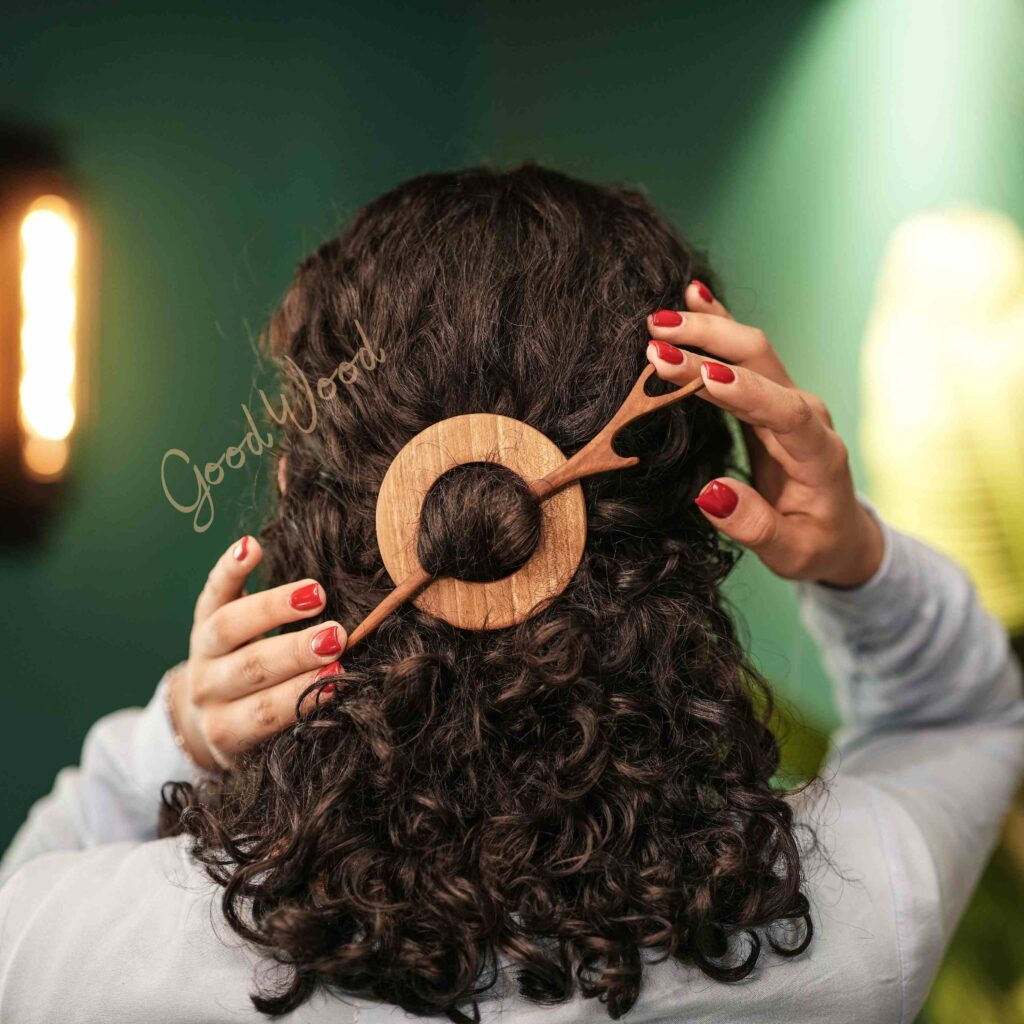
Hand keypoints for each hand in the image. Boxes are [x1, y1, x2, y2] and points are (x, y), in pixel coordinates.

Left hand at [169, 536, 347, 769]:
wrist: (204, 714)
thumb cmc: (255, 724)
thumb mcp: (269, 739)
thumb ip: (299, 713)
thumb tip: (349, 686)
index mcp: (228, 728)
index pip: (264, 711)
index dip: (301, 694)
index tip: (338, 678)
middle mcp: (208, 690)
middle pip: (250, 667)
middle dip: (295, 651)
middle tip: (336, 636)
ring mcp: (201, 652)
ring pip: (229, 626)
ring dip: (274, 608)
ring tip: (316, 594)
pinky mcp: (200, 617)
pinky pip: (213, 590)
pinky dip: (231, 568)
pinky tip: (252, 547)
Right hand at [645, 281, 882, 587]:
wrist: (841, 530)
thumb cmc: (816, 544)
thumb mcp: (790, 552)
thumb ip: (754, 526)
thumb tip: (710, 493)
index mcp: (817, 453)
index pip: (783, 413)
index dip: (747, 393)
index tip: (707, 377)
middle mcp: (805, 415)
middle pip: (761, 362)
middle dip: (710, 344)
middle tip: (656, 339)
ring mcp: (788, 399)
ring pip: (749, 350)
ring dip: (706, 330)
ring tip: (658, 319)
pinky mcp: (769, 396)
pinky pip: (742, 354)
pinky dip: (717, 325)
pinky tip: (693, 298)